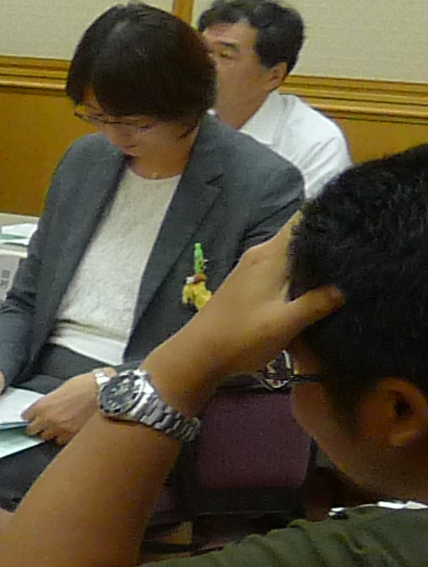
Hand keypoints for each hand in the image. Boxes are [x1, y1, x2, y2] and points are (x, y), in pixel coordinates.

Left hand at [23, 371, 102, 443]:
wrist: (108, 393)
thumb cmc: (89, 385)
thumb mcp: (64, 387)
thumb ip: (52, 399)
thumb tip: (49, 404)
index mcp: (44, 405)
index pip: (27, 416)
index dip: (29, 416)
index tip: (30, 417)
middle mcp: (50, 419)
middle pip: (33, 430)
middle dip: (36, 427)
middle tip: (39, 425)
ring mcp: (62, 429)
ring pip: (47, 437)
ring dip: (50, 433)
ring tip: (56, 428)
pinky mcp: (75, 436)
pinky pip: (63, 441)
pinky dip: (64, 437)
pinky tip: (68, 431)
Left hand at [148, 217, 341, 406]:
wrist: (198, 355)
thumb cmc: (240, 337)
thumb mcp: (286, 323)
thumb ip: (319, 301)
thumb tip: (354, 282)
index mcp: (270, 255)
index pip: (303, 218)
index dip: (330, 212)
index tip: (360, 213)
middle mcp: (262, 254)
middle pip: (302, 234)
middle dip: (332, 235)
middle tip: (368, 240)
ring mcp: (255, 267)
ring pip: (294, 252)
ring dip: (319, 255)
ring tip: (356, 258)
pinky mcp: (253, 282)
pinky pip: (285, 266)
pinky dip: (305, 269)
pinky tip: (326, 280)